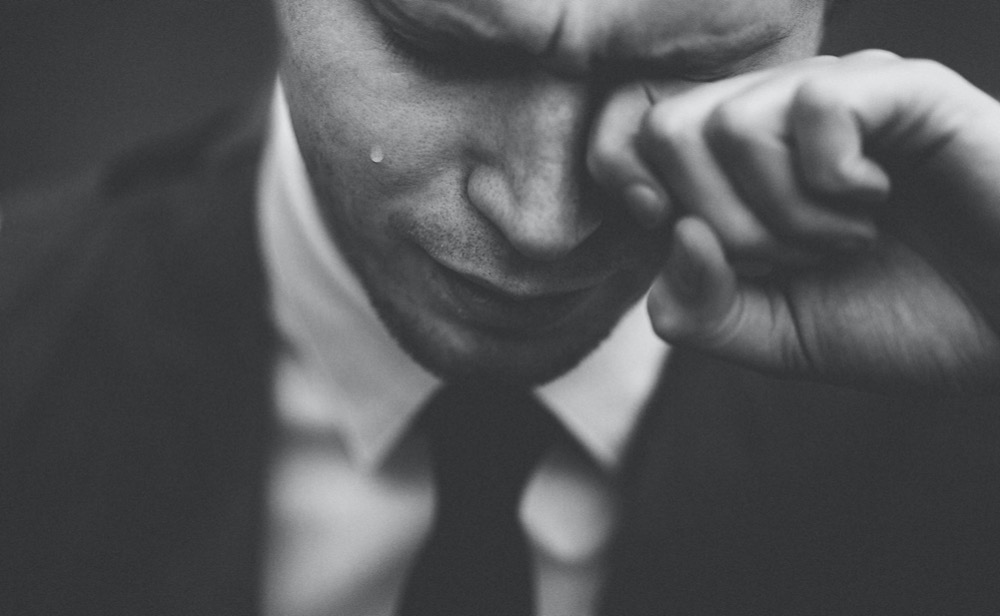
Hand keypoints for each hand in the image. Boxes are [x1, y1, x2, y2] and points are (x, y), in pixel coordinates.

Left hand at [588, 50, 999, 392]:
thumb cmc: (902, 320)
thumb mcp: (774, 337)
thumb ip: (699, 309)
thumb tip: (672, 230)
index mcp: (738, 167)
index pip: (630, 134)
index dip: (627, 185)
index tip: (680, 237)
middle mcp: (778, 118)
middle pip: (668, 129)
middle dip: (720, 222)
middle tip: (793, 258)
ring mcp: (839, 96)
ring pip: (730, 123)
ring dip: (783, 214)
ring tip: (847, 239)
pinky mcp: (902, 89)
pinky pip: (814, 105)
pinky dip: (832, 181)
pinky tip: (877, 201)